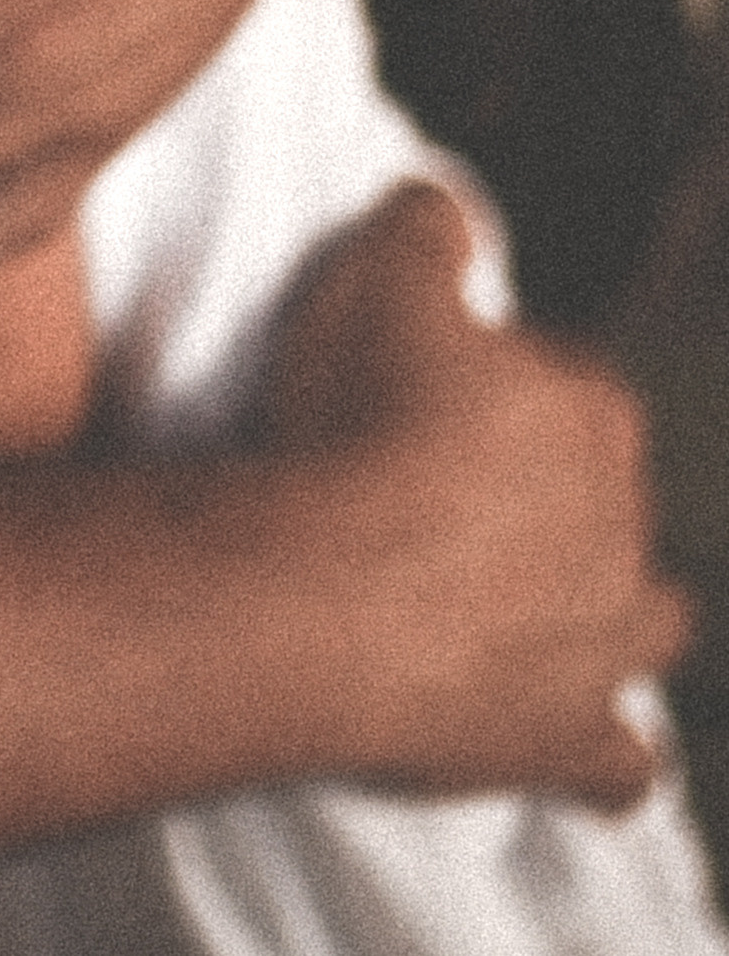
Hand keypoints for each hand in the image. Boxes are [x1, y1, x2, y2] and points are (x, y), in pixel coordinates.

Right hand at [260, 186, 690, 805]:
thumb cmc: (352, 422)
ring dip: (609, 613)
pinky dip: (604, 758)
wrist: (321, 588)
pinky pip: (619, 765)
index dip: (503, 389)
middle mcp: (623, 528)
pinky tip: (575, 750)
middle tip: (443, 498)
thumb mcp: (374, 275)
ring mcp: (605, 642)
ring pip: (650, 620)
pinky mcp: (567, 741)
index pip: (572, 386)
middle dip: (551, 500)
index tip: (431, 399)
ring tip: (532, 608)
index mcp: (591, 413)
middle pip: (608, 501)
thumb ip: (424, 230)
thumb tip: (443, 207)